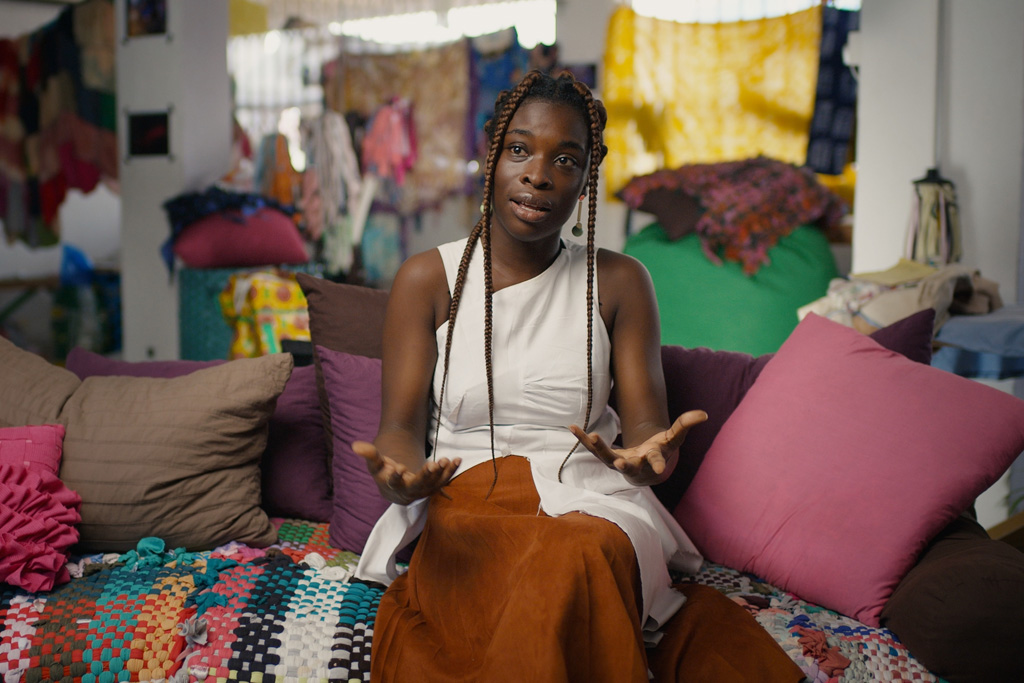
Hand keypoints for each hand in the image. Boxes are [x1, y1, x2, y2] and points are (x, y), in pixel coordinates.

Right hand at [352, 441, 461, 503]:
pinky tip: (457, 459)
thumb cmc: (385, 474)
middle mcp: (409, 491)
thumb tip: (355, 445)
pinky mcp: (434, 488)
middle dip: (425, 476)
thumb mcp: (376, 464)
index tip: (398, 467)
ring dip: (440, 473)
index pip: (394, 482)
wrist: (397, 490)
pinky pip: (444, 480)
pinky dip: (451, 471)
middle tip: (432, 465)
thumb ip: (369, 454)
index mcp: (393, 486)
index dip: (395, 476)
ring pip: (433, 484)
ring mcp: (423, 491)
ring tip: (445, 460)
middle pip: (418, 485)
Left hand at [568, 410, 707, 486]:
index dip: (658, 465)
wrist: (643, 469)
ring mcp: (618, 462)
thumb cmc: (660, 451)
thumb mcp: (673, 438)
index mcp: (651, 460)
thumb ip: (685, 425)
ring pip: (605, 457)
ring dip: (597, 447)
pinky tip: (572, 426)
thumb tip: (703, 414)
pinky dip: (582, 438)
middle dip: (623, 465)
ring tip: (591, 435)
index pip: (657, 463)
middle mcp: (634, 464)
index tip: (660, 470)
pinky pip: (591, 447)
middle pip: (627, 466)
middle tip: (619, 462)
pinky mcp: (605, 456)